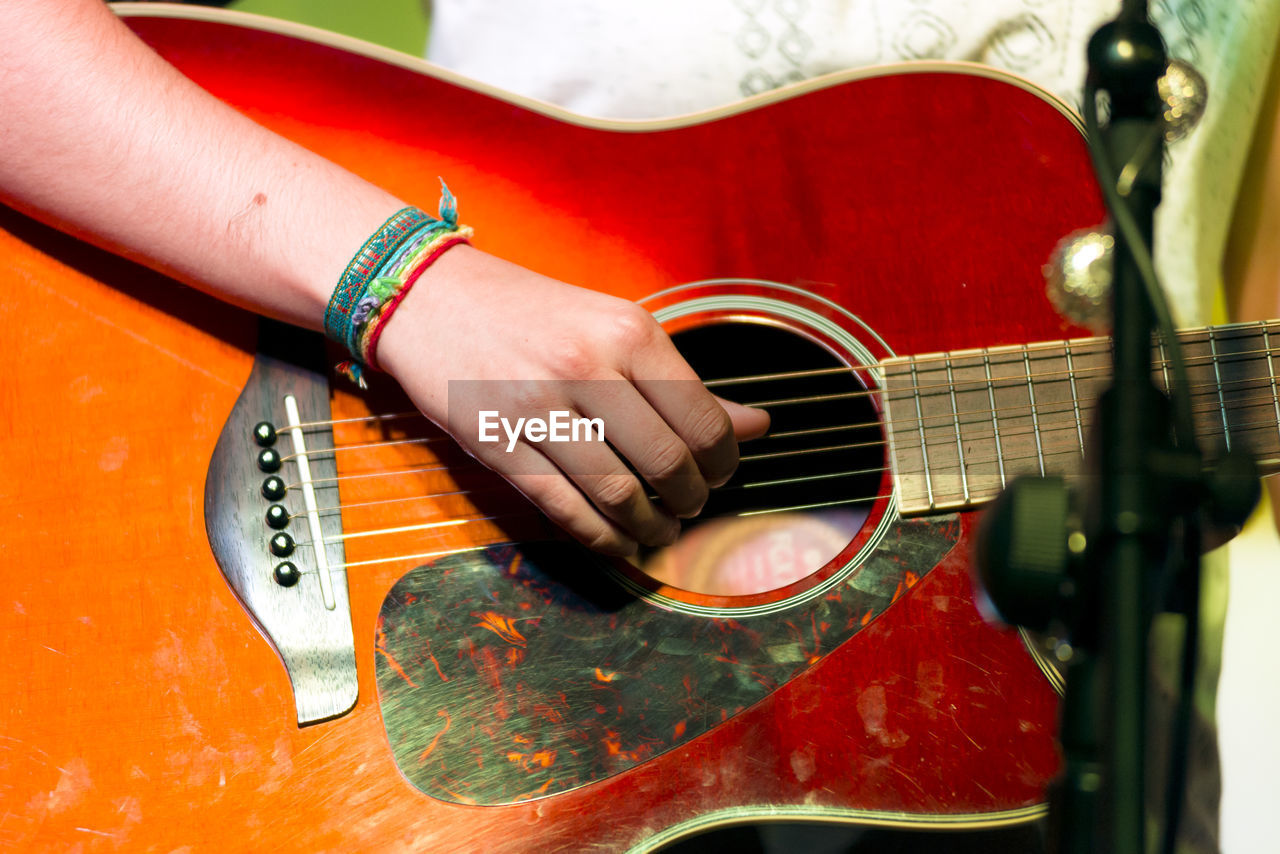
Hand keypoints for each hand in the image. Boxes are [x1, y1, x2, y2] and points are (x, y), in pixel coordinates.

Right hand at [376, 246, 769, 555]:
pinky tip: (619, 541)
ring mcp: (536, 408)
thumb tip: (759, 427)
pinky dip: (601, 537)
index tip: (721, 474)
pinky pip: (563, 509)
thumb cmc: (535, 314)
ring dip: (650, 526)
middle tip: (691, 505)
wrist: (432, 298)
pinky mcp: (495, 443)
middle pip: (666, 464)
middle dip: (691, 499)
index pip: (702, 420)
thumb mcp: (616, 327)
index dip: (723, 463)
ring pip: (617, 494)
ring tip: (660, 527)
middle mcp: (585, 366)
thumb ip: (684, 383)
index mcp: (627, 331)